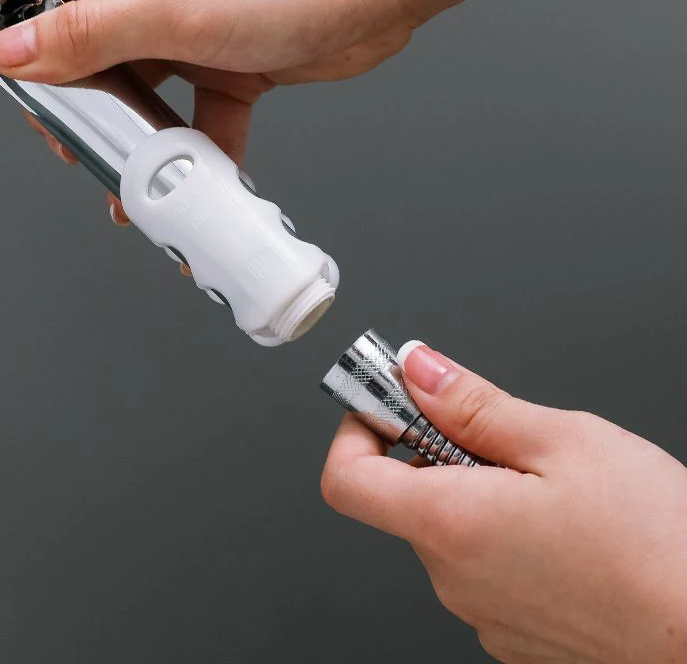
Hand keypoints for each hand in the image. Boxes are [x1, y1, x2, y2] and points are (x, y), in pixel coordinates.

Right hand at [0, 0, 429, 220]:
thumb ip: (92, 36)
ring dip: (135, 138)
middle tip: (71, 145)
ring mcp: (195, 31)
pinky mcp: (233, 66)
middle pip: (87, 50)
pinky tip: (193, 182)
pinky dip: (195, 153)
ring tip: (128, 180)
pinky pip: (199, 118)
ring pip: (143, 92)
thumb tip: (17, 50)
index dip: (3, 28)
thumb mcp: (176, 9)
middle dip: (74, 103)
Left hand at [322, 341, 686, 662]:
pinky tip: (561, 526)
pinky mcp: (512, 630)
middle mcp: (452, 576)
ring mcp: (481, 610)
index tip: (388, 404)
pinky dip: (501, 532)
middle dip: (438, 451)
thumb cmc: (657, 546)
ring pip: (450, 527)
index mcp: (450, 522)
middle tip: (497, 432)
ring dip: (478, 490)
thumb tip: (418, 371)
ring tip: (547, 482)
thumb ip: (472, 404)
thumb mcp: (563, 441)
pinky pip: (482, 565)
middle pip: (406, 495)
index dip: (356, 430)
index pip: (345, 479)